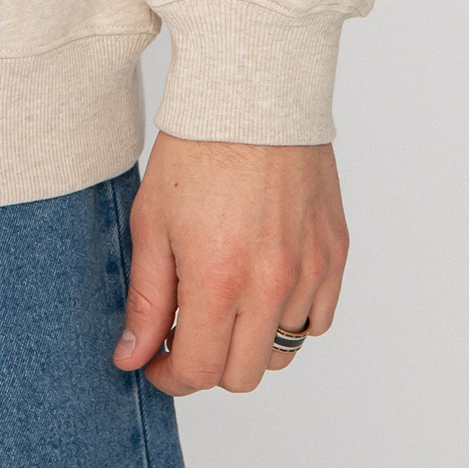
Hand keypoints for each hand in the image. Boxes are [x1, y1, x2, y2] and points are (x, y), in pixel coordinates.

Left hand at [117, 138, 347, 394]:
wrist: (253, 93)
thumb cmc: (198, 147)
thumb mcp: (152, 221)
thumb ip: (146, 299)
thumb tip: (133, 355)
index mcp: (218, 279)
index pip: (199, 372)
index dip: (170, 376)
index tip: (156, 360)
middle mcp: (271, 285)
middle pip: (242, 375)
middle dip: (208, 363)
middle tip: (187, 328)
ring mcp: (310, 272)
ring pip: (282, 351)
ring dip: (249, 341)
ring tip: (225, 297)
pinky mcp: (335, 255)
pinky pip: (317, 320)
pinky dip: (290, 317)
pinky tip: (263, 283)